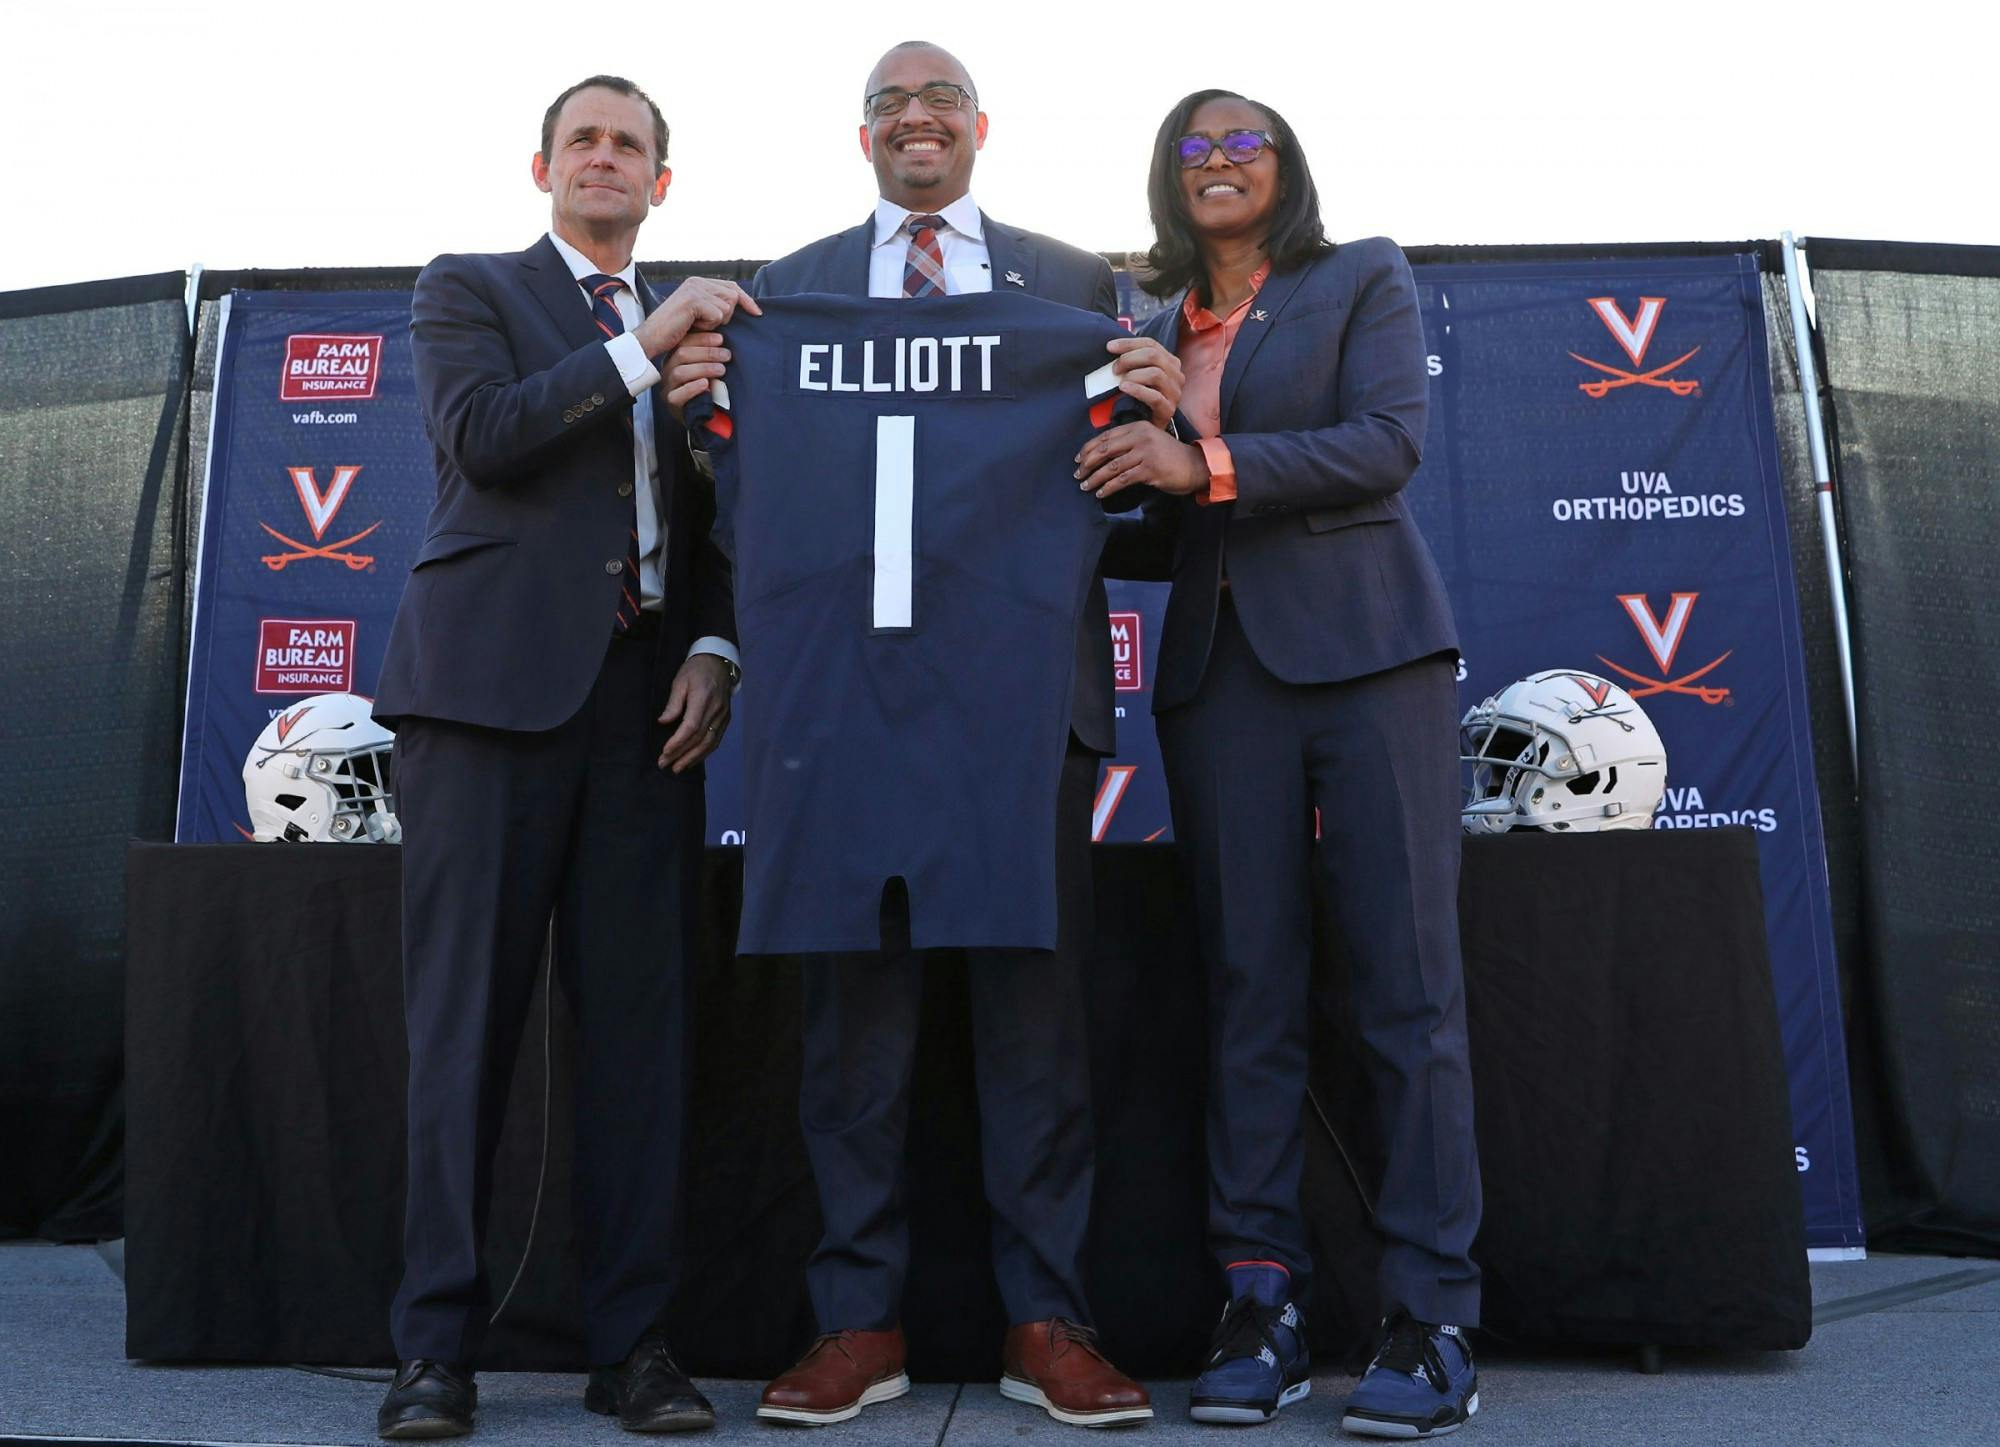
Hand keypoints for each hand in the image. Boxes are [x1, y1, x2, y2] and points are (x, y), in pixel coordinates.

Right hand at [633, 278, 760, 360]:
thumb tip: (743, 306)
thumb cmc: (676, 332)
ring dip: (717, 322)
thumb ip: (716, 307)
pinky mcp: (693, 300)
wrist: (652, 338)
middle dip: (727, 316)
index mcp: (699, 283)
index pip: (732, 287)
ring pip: (727, 306)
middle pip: (733, 296)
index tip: (758, 314)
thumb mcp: (700, 316)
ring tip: (698, 325)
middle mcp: (697, 281)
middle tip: (707, 325)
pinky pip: (718, 315)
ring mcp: (694, 289)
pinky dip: (709, 325)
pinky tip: (693, 326)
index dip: (747, 300)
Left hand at [656, 653, 734, 772]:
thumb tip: (663, 722)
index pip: (691, 726)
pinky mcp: (725, 720)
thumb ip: (673, 703)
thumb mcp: (680, 681)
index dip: (678, 742)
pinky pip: (716, 740)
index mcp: (703, 698)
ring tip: (678, 768)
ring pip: (709, 743)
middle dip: (682, 754)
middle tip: (665, 764)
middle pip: (699, 738)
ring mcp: (723, 716)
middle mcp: (716, 710)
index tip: (665, 752)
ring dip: (693, 758)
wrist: (718, 662)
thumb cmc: (696, 670)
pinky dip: (704, 753)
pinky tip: (693, 760)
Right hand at [661, 331, 728, 422]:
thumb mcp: (708, 368)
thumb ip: (710, 355)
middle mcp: (668, 369)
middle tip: (726, 355)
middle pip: (681, 354)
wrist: (704, 415)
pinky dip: (692, 388)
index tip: (720, 339)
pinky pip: (678, 394)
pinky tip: (705, 384)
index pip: (684, 342)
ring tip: (721, 370)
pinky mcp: (671, 402)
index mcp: (675, 357)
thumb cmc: (707, 389)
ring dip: (703, 368)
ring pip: (679, 372)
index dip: (702, 339)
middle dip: (707, 353)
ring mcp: (668, 386)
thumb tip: (722, 339)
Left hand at [1077, 422, 1210, 499]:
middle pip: (1105, 450)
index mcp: (1138, 426)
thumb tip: (1102, 454)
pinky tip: (1100, 493)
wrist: (1195, 466)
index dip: (1089, 448)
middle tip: (1078, 474)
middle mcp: (1141, 436)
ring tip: (1085, 486)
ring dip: (1095, 478)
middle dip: (1088, 463)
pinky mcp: (1149, 469)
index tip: (1078, 459)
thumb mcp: (1150, 440)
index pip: (1106, 436)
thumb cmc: (1169, 456)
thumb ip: (1130, 442)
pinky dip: (1108, 487)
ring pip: (1111, 466)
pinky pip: (1122, 479)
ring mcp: (1145, 452)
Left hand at [1105, 335, 1183, 428]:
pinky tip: (1124, 388)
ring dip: (1133, 374)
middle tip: (1114, 369)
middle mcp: (1176, 375)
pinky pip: (1154, 396)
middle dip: (1129, 358)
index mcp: (1170, 362)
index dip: (1129, 343)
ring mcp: (1175, 393)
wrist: (1149, 429)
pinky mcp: (1169, 410)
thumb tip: (1111, 346)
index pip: (1151, 344)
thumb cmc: (1140, 399)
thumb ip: (1132, 361)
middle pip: (1154, 355)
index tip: (1109, 347)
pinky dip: (1137, 390)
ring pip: (1156, 374)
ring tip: (1119, 382)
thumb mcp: (1138, 375)